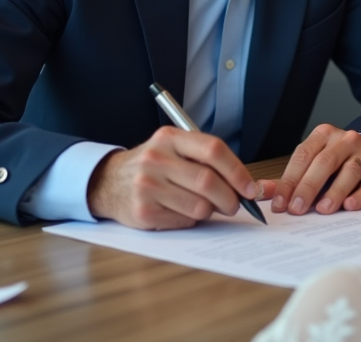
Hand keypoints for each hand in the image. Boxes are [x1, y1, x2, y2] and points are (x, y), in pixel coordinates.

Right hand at [87, 126, 258, 229]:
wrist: (108, 182)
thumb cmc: (153, 167)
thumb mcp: (174, 150)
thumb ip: (208, 161)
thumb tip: (252, 186)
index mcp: (170, 138)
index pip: (213, 150)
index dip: (238, 171)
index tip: (251, 188)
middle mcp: (156, 159)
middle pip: (208, 181)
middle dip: (230, 198)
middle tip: (235, 205)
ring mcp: (147, 186)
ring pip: (199, 206)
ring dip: (211, 211)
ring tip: (204, 206)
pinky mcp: (143, 211)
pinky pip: (184, 221)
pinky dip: (191, 220)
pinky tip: (181, 211)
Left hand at [258, 125, 360, 214]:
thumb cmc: (337, 164)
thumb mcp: (312, 165)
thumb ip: (288, 179)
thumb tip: (259, 192)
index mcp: (323, 135)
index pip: (302, 156)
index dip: (289, 181)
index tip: (280, 204)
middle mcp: (345, 140)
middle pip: (324, 162)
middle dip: (308, 187)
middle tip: (297, 209)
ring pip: (349, 171)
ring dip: (334, 191)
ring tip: (323, 209)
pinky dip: (360, 195)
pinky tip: (349, 205)